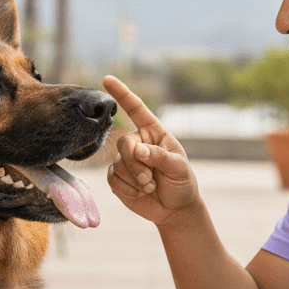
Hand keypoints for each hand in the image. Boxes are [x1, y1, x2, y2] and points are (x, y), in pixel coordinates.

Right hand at [102, 75, 198, 225]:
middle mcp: (137, 142)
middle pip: (123, 143)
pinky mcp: (117, 177)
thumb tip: (138, 151)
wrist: (175, 209)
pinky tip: (141, 193)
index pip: (136, 109)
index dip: (122, 94)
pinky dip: (127, 189)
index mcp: (153, 132)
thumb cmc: (181, 182)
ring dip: (134, 180)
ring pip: (117, 164)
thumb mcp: (178, 168)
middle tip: (148, 180)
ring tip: (149, 187)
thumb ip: (159, 157)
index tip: (107, 79)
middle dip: (135, 164)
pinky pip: (113, 179)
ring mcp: (125, 160)